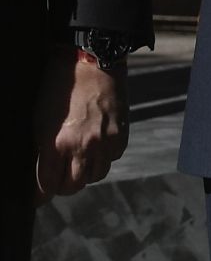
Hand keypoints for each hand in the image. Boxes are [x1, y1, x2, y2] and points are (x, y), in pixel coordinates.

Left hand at [34, 50, 127, 200]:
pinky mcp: (121, 133)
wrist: (91, 63)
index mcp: (56, 144)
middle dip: (63, 186)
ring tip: (79, 162)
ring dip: (85, 173)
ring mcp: (105, 141)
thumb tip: (42, 171)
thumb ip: (42, 150)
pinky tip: (96, 146)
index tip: (38, 198)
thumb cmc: (58, 89)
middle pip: (73, 186)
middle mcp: (82, 147)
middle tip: (58, 179)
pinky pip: (112, 158)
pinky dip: (104, 157)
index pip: (47, 186)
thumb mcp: (40, 121)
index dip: (40, 196)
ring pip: (95, 176)